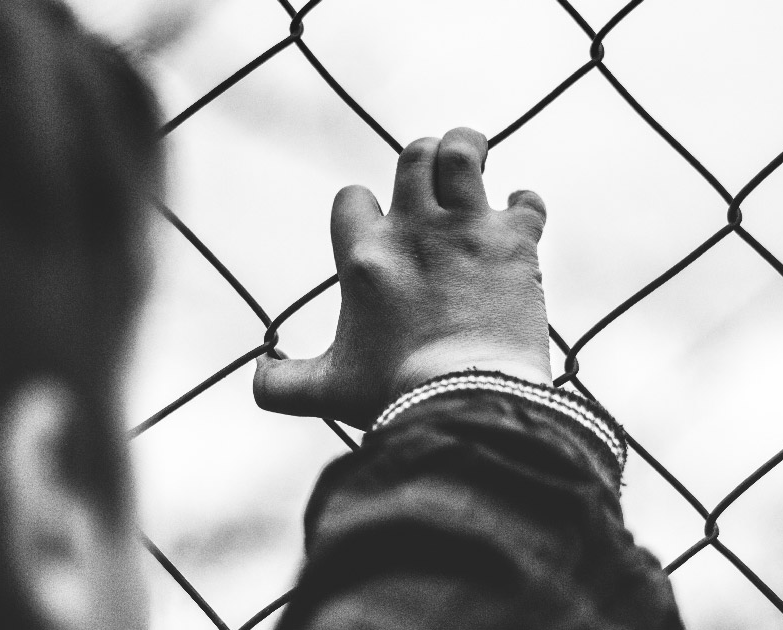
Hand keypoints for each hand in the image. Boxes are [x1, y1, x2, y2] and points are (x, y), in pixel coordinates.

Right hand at [254, 127, 551, 428]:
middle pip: (413, 154)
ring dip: (469, 148)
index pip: (351, 198)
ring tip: (476, 157)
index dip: (363, 207)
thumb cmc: (394, 395)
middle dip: (425, 156)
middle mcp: (413, 229)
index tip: (380, 227)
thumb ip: (282, 385)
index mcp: (364, 256)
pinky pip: (525, 201)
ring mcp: (466, 229)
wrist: (466, 400)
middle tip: (436, 175)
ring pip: (463, 151)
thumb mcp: (328, 391)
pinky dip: (525, 204)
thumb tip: (256, 374)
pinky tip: (522, 215)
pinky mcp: (513, 243)